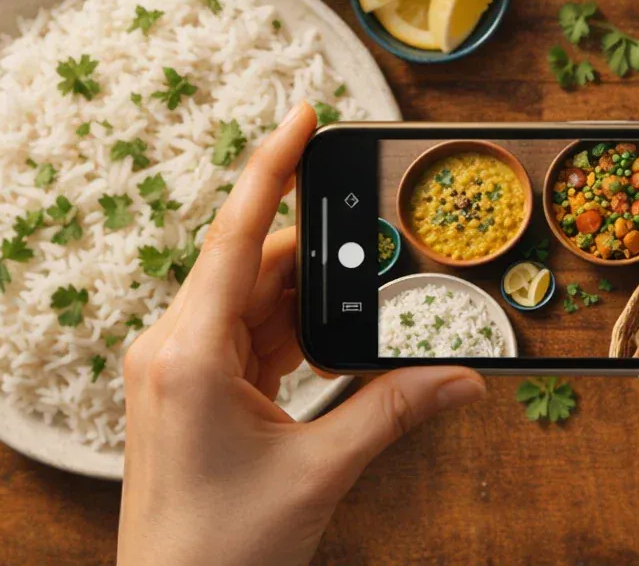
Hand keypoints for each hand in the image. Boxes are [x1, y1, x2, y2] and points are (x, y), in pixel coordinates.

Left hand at [117, 103, 484, 565]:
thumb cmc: (220, 551)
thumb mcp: (320, 472)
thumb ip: (393, 411)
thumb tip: (463, 375)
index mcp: (189, 352)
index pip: (237, 235)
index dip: (271, 168)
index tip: (303, 116)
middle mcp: (175, 347)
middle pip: (256, 263)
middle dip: (319, 249)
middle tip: (380, 234)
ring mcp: (180, 369)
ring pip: (256, 299)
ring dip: (311, 297)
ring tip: (370, 294)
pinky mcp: (193, 391)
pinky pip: (250, 335)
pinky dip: (295, 331)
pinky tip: (338, 343)